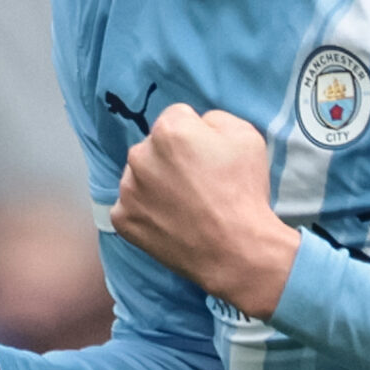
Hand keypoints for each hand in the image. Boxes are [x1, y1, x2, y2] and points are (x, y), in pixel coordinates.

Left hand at [112, 105, 298, 317]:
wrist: (236, 251)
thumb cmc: (244, 193)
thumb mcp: (247, 137)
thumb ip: (216, 119)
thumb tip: (199, 124)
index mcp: (170, 130)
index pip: (178, 117)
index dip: (197, 135)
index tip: (210, 157)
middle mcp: (140, 155)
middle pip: (155, 146)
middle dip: (172, 158)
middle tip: (198, 184)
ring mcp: (127, 189)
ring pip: (140, 175)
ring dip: (156, 183)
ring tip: (185, 205)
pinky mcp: (122, 218)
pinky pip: (131, 205)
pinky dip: (147, 211)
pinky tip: (171, 221)